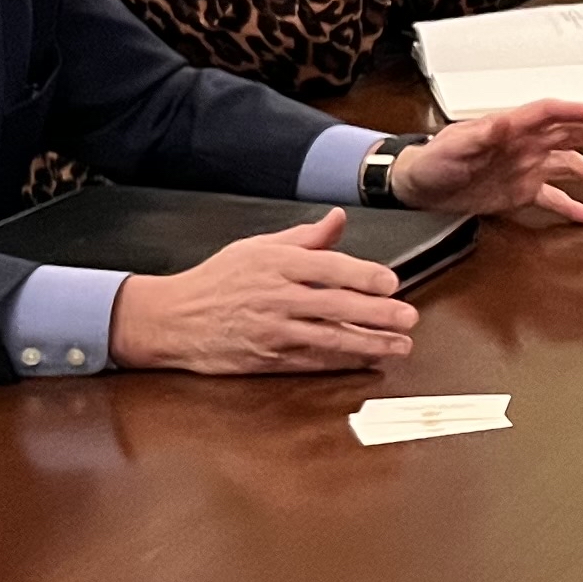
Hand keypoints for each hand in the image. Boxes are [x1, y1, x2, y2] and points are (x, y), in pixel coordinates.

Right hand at [109, 207, 418, 374]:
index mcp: (275, 264)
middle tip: (408, 317)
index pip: (328, 268)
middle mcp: (275, 297)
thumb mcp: (257, 247)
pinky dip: (341, 363)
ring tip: (400, 345)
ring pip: (328, 338)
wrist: (174, 319)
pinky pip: (311, 362)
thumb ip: (304, 237)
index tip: (392, 282)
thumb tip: (339, 218)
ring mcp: (271, 331)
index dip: (363, 275)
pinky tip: (367, 361)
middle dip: (376, 313)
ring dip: (368, 343)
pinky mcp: (267, 359)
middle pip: (335, 306)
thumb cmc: (218, 280)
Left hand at [393, 99, 582, 228]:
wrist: (419, 187)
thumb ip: (482, 135)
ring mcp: (524, 168)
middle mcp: (523, 145)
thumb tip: (506, 124)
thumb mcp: (454, 146)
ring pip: (566, 166)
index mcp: (510, 127)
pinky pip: (552, 198)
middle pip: (567, 135)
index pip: (549, 113)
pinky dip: (571, 206)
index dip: (575, 111)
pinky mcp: (520, 193)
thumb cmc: (433, 161)